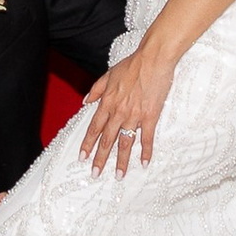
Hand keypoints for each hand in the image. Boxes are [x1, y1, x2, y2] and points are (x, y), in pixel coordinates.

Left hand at [75, 43, 173, 176]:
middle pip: (107, 139)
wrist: (153, 59)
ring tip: (119, 176)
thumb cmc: (132, 64)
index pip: (94, 128)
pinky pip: (146, 138)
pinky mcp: (150, 116)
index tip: (83, 157)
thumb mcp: (109, 74)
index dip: (88, 144)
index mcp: (107, 102)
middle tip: (95, 174)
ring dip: (121, 161)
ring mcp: (134, 115)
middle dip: (100, 158)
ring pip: (125, 142)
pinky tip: (144, 163)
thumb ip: (96, 89)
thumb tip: (85, 101)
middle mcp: (118, 111)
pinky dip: (146, 151)